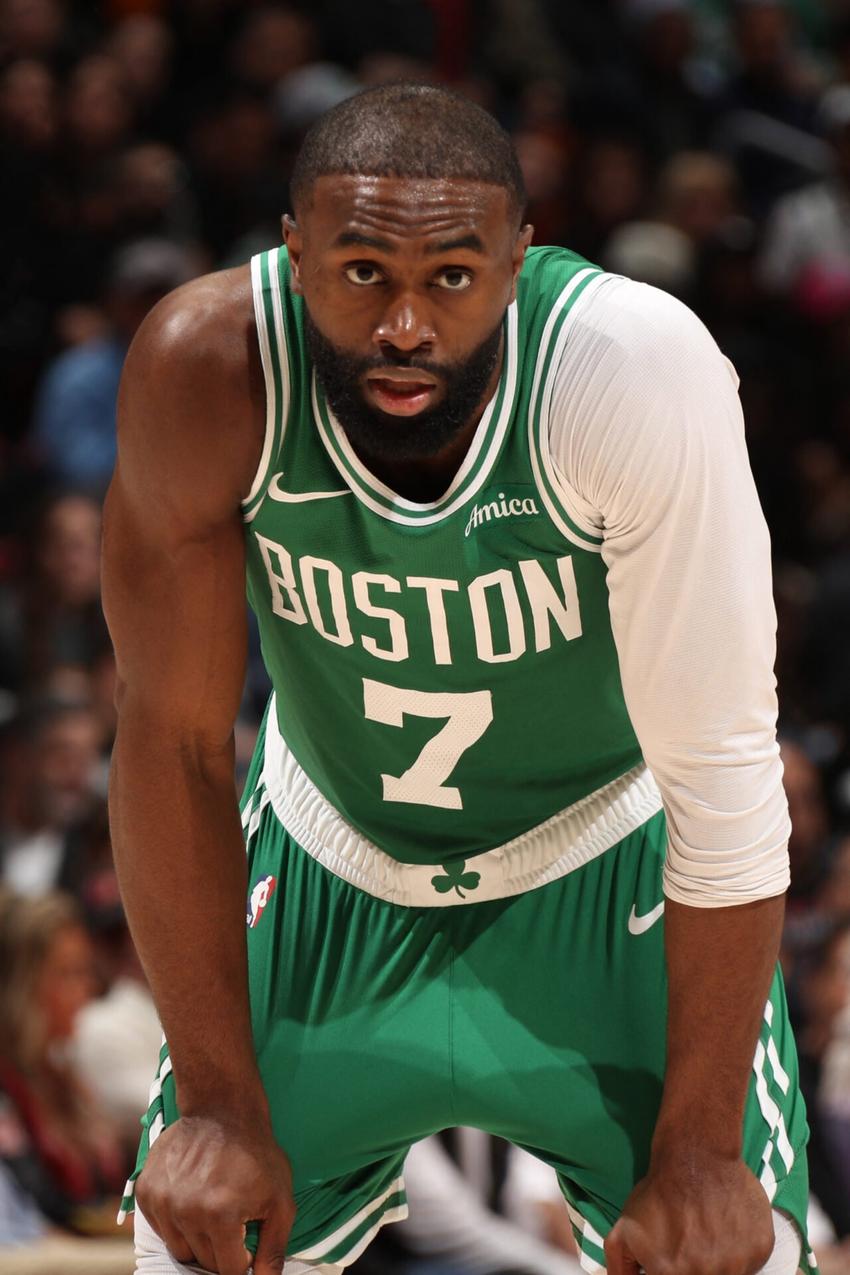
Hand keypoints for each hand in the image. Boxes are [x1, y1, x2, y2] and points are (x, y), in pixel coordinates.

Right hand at [136, 1113, 295, 1274]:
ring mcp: (162, 1201)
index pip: (230, 1270)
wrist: (221, 1109)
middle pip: (204, 1261)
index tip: (247, 1243)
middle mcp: (186, 1212)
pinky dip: (176, 1223)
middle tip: (233, 1221)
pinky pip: (161, 1229)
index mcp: (221, 1216)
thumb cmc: (256, 1153)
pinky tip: (193, 1199)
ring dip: (198, 1238)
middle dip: (222, 1249)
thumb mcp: (280, 1198)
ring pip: (180, 1249)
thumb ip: (274, 1247)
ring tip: (213, 1209)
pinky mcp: (146, 1191)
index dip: (243, 1260)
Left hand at [604, 1152, 773, 1274]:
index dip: (671, 1271)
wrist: (696, 1155)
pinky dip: (740, 1250)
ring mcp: (739, 1265)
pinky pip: (751, 1262)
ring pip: (728, 1273)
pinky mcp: (761, 1249)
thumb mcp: (622, 1231)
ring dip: (719, 1261)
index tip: (674, 1257)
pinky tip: (726, 1226)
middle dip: (695, 1265)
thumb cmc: (658, 1193)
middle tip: (691, 1242)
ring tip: (707, 1233)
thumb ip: (620, 1269)